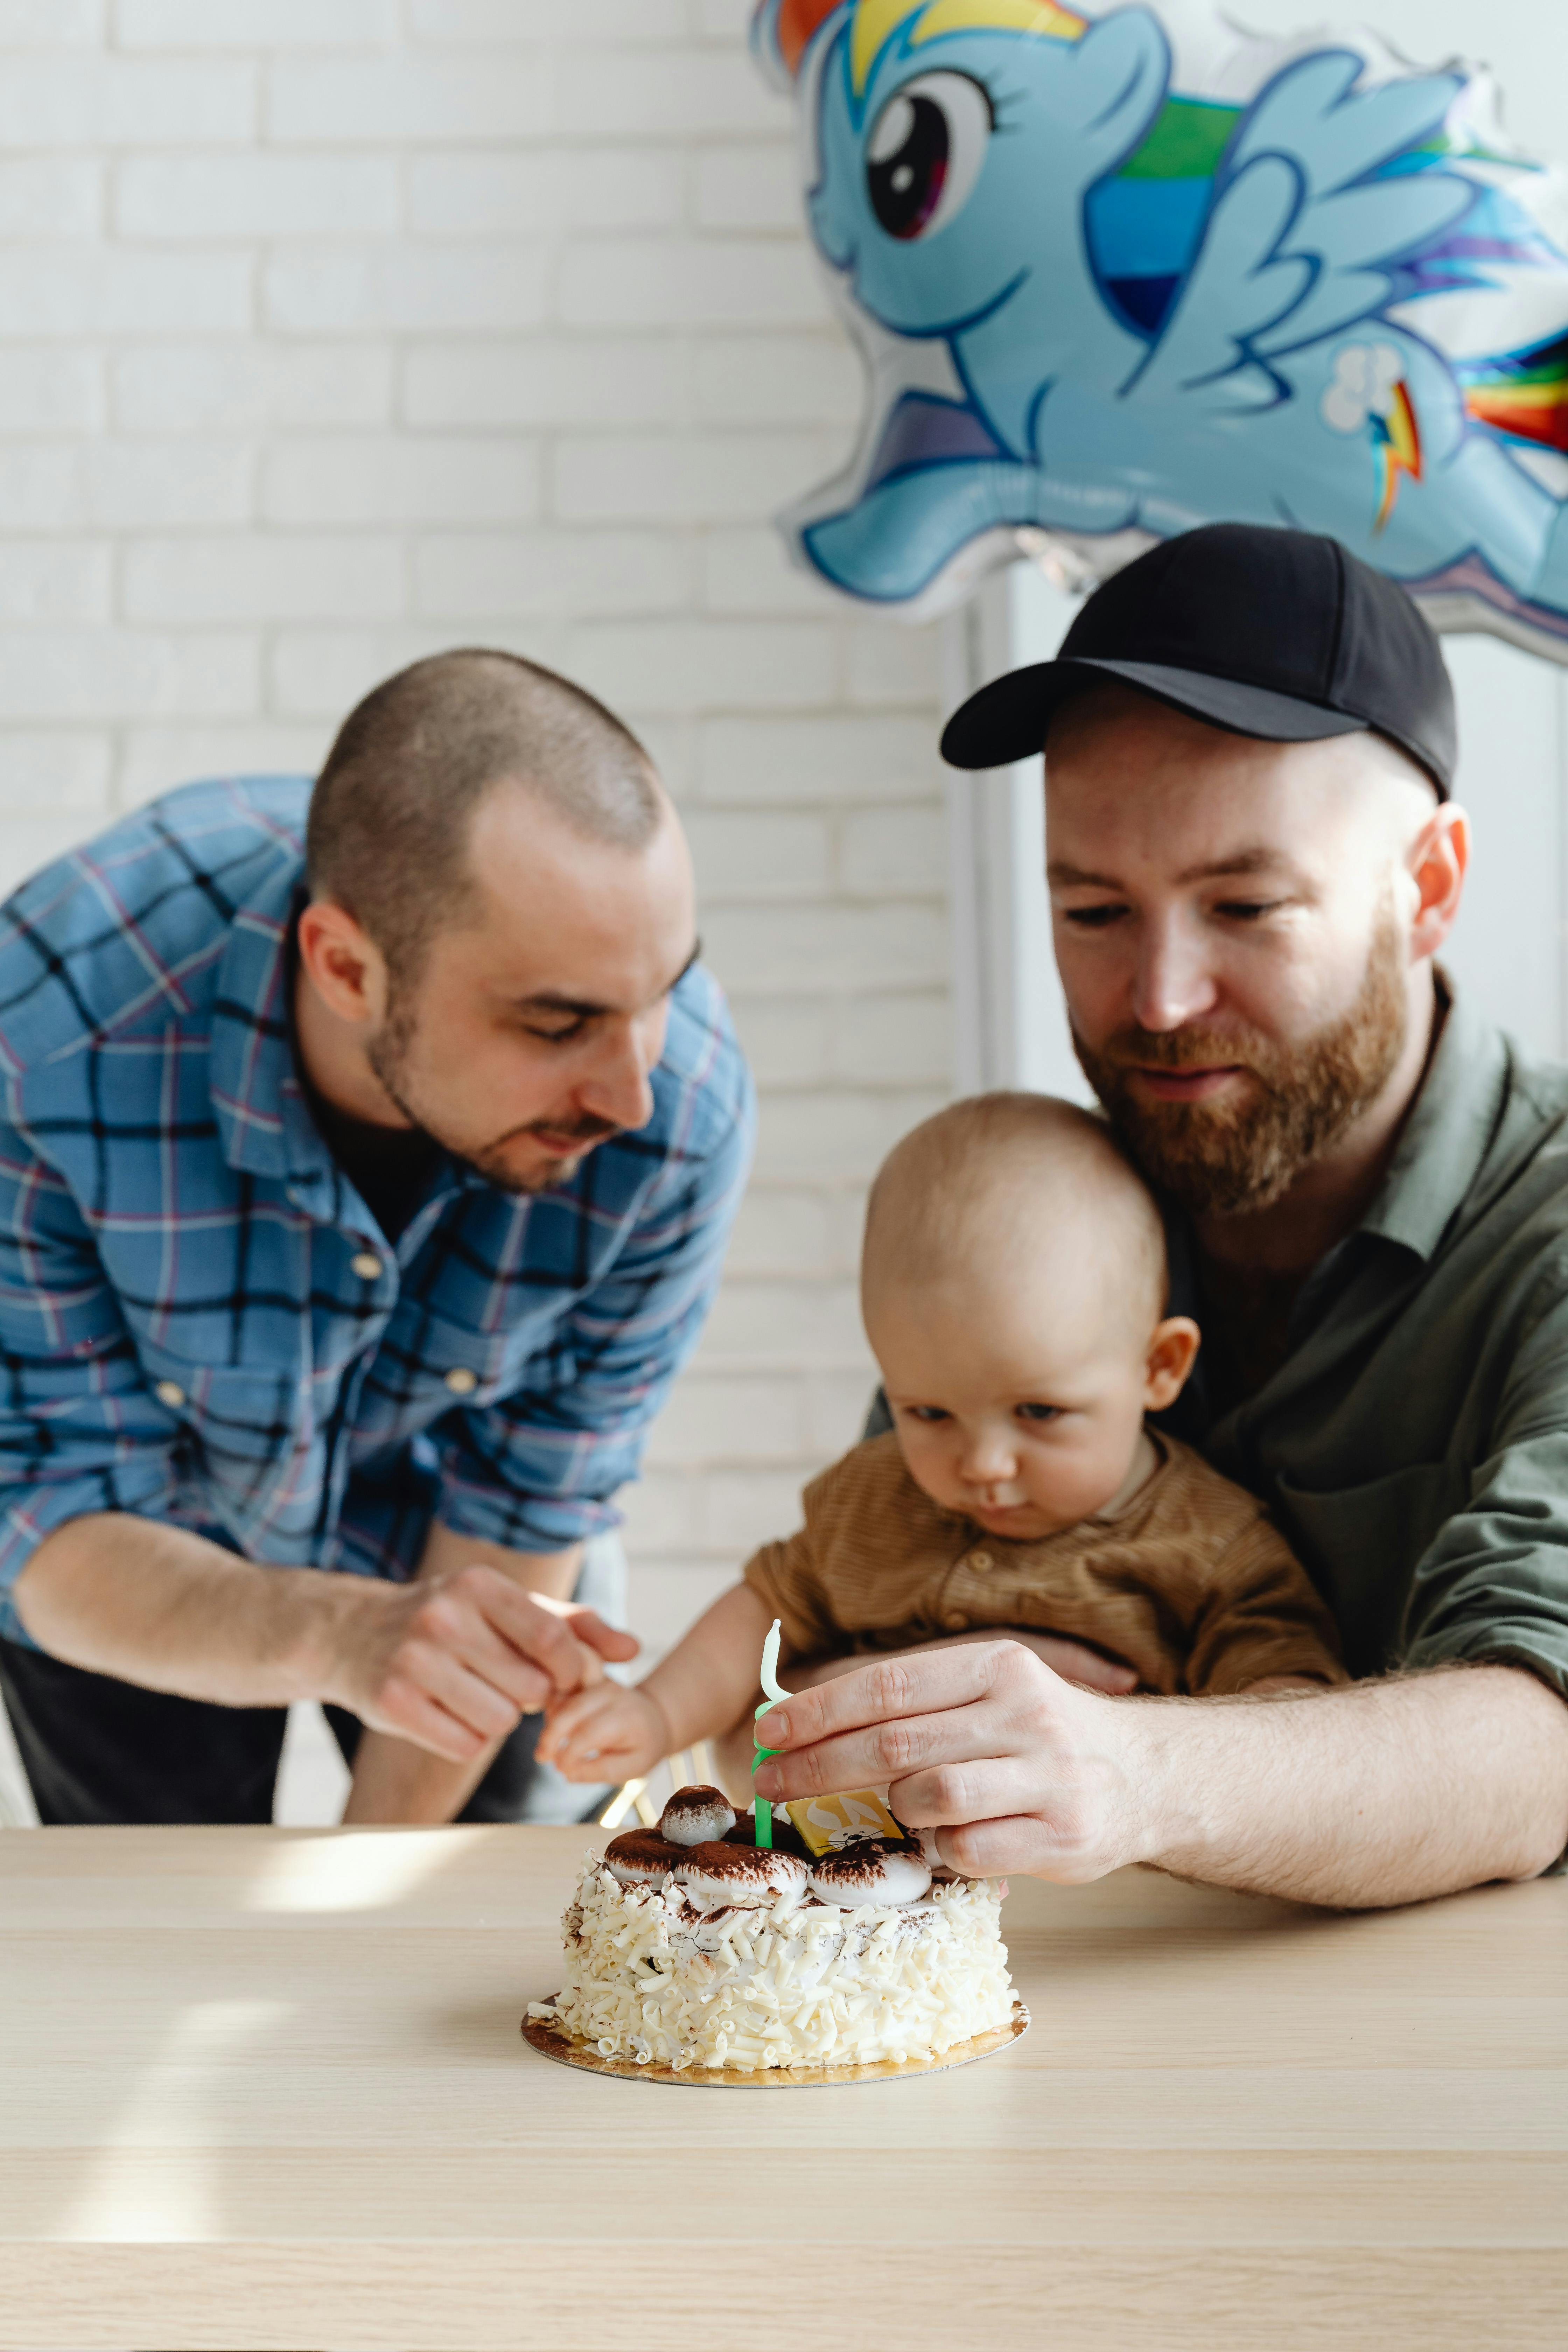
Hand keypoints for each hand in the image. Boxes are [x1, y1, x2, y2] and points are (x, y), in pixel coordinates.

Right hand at [319, 1567, 638, 1764]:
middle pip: (530, 1688)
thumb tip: (633, 1649)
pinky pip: (464, 1745)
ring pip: (500, 1722)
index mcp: (479, 1585)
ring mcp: (414, 1661)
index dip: (570, 1669)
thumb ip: (573, 1624)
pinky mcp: (393, 1704)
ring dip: (497, 1718)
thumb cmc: (450, 1620)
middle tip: (503, 1681)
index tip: (563, 1677)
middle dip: (529, 1694)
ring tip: (472, 1693)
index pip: (552, 1638)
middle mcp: (444, 1618)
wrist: (352, 1634)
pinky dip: (465, 1738)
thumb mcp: (507, 1605)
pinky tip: (445, 1712)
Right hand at [537, 1681, 670, 1783]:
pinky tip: (553, 1727)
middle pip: (571, 1710)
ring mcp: (598, 1681)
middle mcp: (611, 1693)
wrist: (653, 1717)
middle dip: (550, 1736)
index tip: (561, 1770)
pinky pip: (562, 1689)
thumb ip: (601, 1771)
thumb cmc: (642, 1746)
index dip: (568, 1754)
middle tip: (541, 1758)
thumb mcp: (632, 1767)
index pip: (588, 1733)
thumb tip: (567, 1772)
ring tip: (547, 1746)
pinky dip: (552, 1708)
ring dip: (549, 1722)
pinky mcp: (587, 1677)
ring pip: (562, 1697)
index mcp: (625, 1716)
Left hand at [752, 1639, 1147, 1882]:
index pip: (888, 1684)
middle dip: (818, 1766)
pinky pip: (967, 1851)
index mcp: (997, 1666)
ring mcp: (1047, 1776)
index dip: (818, 1710)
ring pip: (930, 1796)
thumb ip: (914, 1705)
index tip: (768, 1732)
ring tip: (896, 1810)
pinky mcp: (1060, 1837)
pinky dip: (941, 1850)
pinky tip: (947, 1841)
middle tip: (770, 1783)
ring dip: (894, 1809)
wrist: (1143, 1776)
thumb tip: (804, 1722)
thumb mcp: (986, 1694)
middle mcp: (1025, 1713)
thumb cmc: (1037, 1734)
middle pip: (894, 1743)